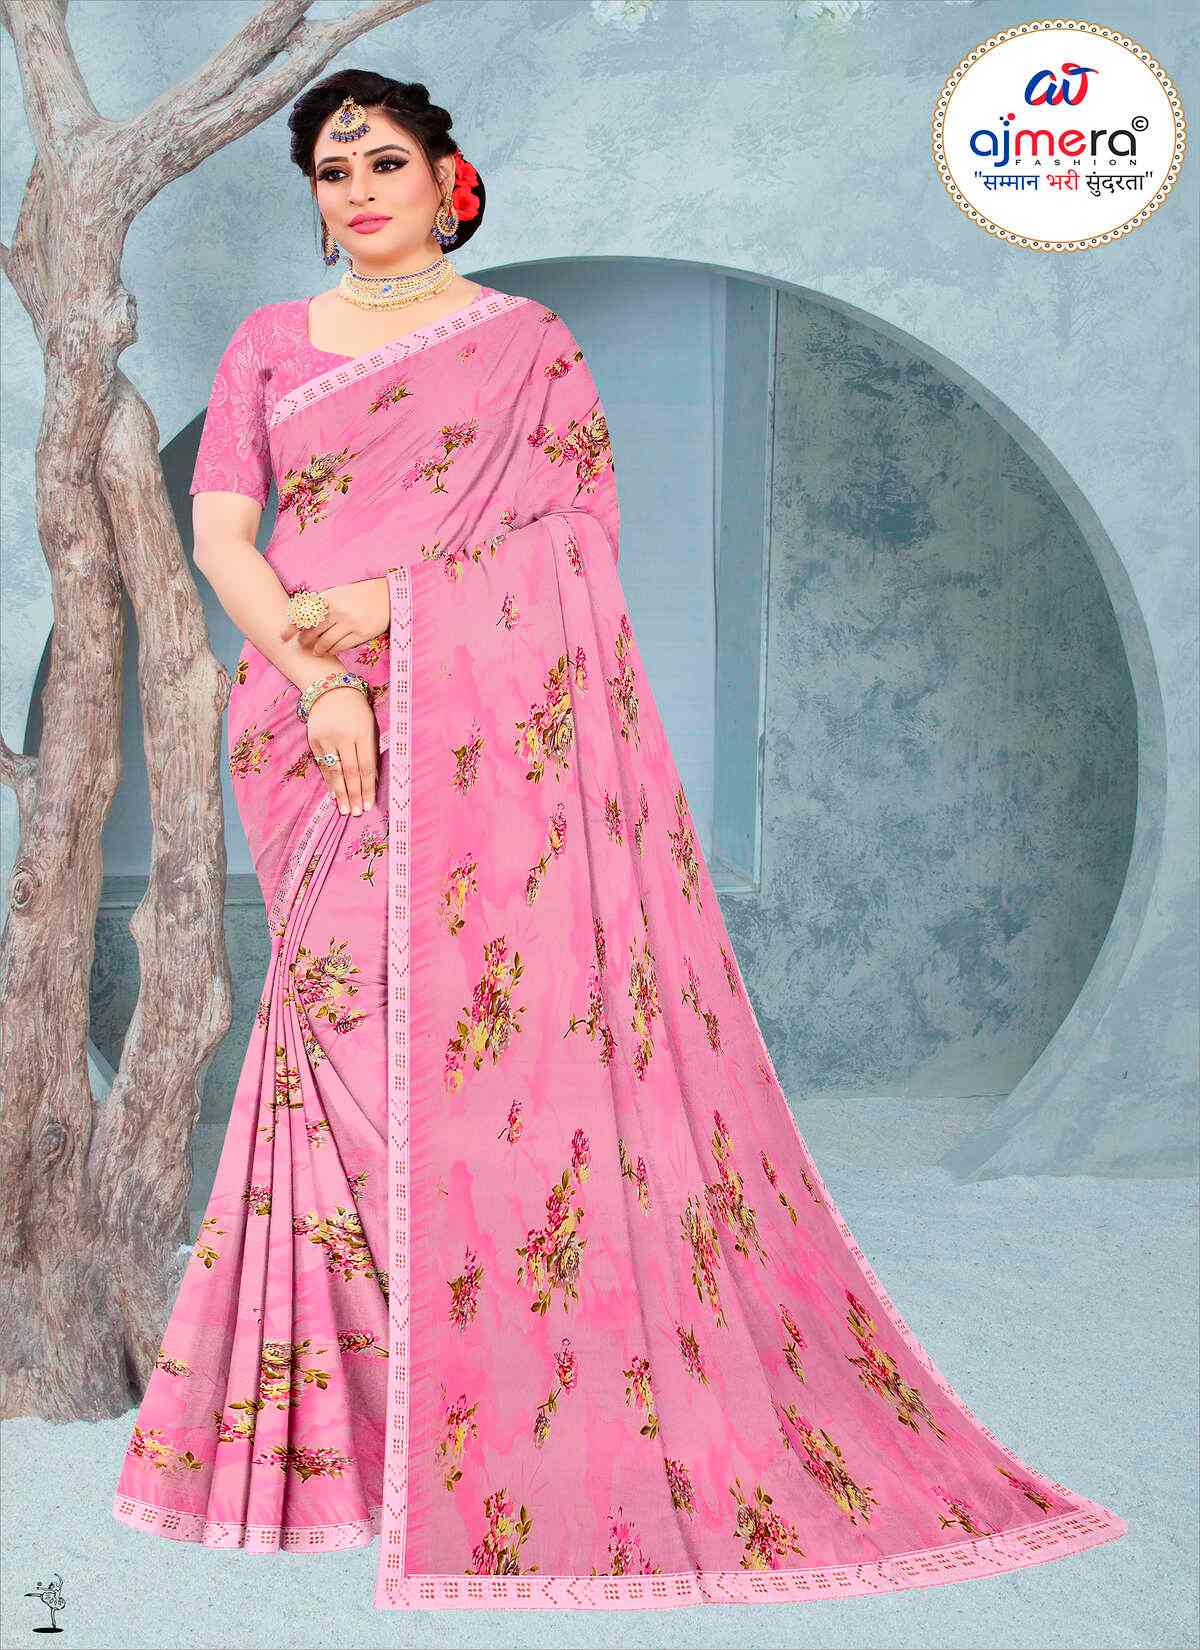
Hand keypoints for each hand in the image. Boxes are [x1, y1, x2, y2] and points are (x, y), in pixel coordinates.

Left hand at [281, 577, 389, 657]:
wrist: (387, 596)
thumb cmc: (358, 596)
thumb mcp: (337, 593)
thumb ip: (320, 605)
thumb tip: (300, 620)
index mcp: (329, 598)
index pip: (304, 615)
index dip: (291, 628)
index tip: (283, 637)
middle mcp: (338, 610)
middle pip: (312, 632)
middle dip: (304, 641)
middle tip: (302, 644)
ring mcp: (350, 623)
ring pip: (325, 643)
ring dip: (317, 649)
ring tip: (316, 651)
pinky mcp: (361, 634)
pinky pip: (340, 647)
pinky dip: (332, 650)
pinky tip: (329, 650)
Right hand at [306, 685, 377, 813]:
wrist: (330, 689)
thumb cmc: (357, 710)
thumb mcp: (370, 724)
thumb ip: (371, 750)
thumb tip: (371, 780)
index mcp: (363, 732)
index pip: (366, 766)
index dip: (368, 788)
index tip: (369, 804)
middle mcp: (344, 737)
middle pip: (351, 772)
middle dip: (355, 794)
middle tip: (357, 812)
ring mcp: (328, 739)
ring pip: (335, 772)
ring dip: (341, 793)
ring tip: (345, 810)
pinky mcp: (315, 741)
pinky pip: (323, 765)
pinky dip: (329, 781)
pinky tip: (334, 794)